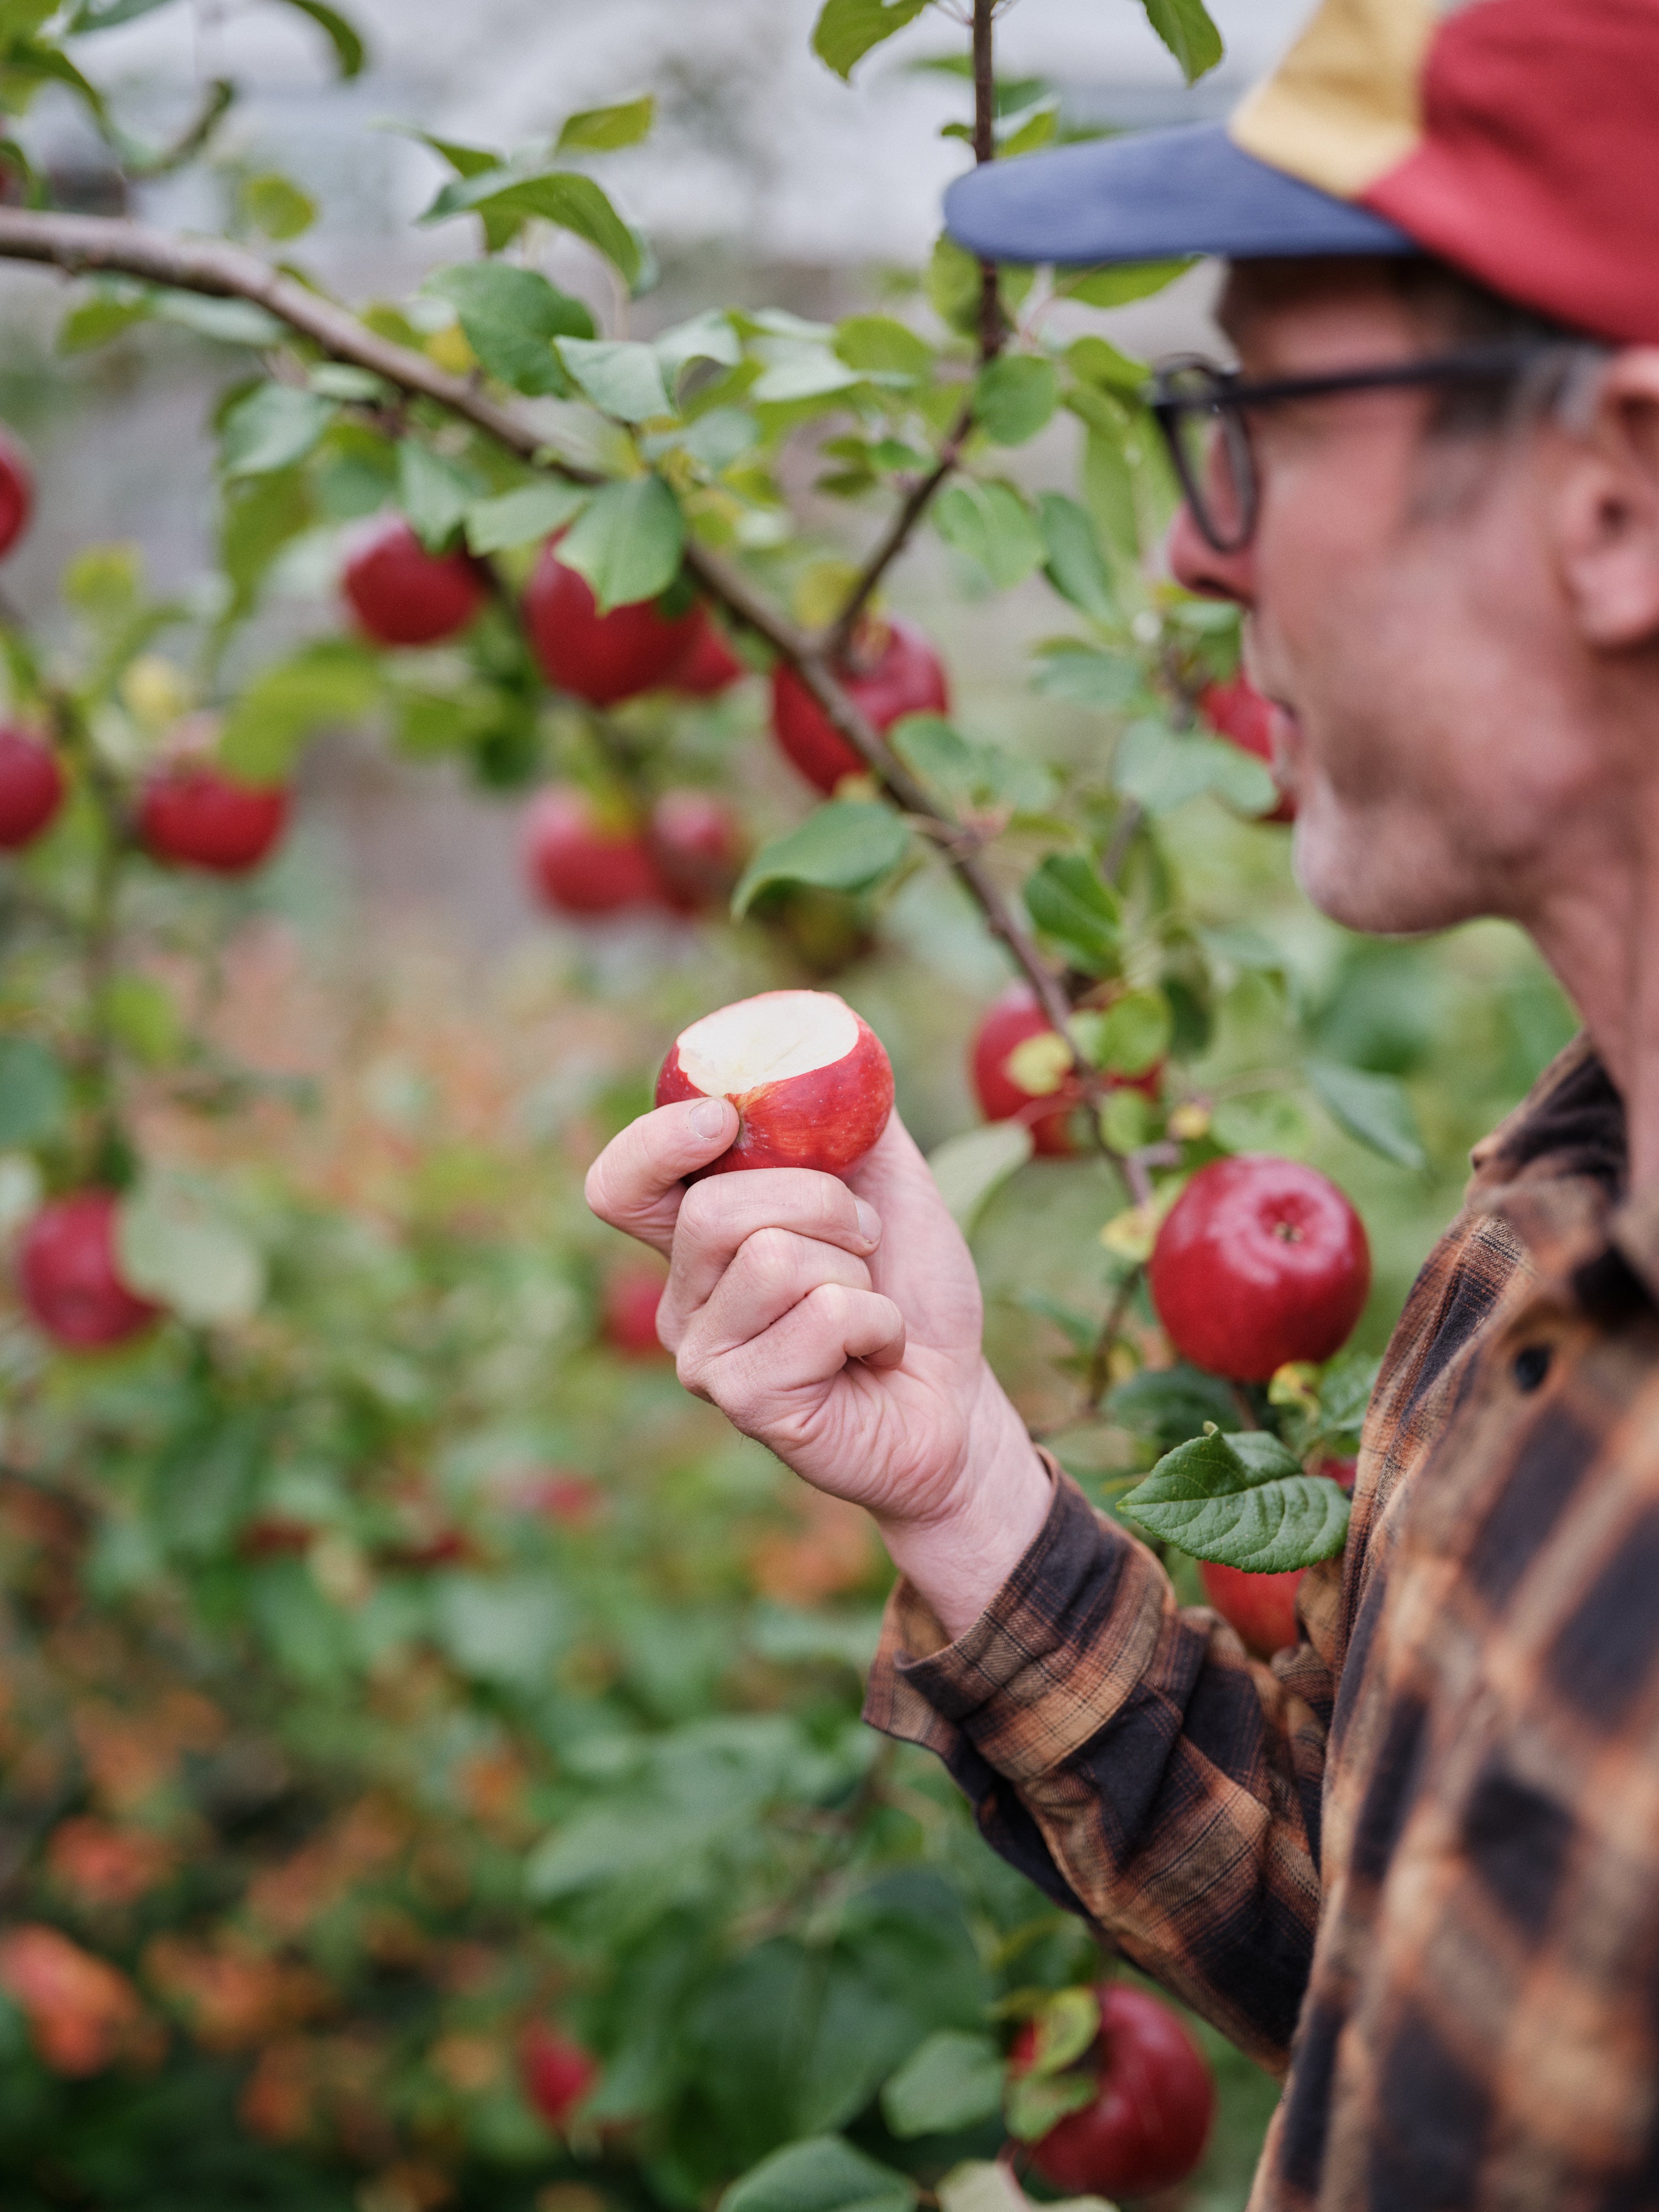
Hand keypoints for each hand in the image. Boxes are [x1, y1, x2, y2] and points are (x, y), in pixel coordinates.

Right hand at [585, 1097, 1051, 1635]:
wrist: (957, 1400)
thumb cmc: (912, 1292)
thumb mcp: (885, 1184)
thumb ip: (845, 1118)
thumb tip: (829, 1029)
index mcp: (699, 1241)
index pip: (620, 1186)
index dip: (655, 1144)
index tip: (723, 1121)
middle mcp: (684, 1300)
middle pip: (713, 1210)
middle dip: (820, 1203)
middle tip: (865, 1239)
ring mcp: (706, 1360)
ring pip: (772, 1259)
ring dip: (855, 1268)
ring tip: (870, 1302)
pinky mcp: (747, 1403)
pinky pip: (820, 1317)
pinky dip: (877, 1322)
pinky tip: (876, 1353)